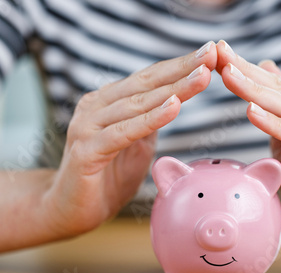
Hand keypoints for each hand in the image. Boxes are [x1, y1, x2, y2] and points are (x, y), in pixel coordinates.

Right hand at [42, 41, 216, 236]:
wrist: (68, 211)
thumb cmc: (105, 178)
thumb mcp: (136, 146)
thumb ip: (149, 123)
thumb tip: (173, 101)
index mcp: (108, 102)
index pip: (149, 79)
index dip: (180, 66)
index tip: (211, 53)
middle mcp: (96, 107)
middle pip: (145, 83)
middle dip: (182, 68)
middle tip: (211, 53)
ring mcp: (87, 127)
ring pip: (137, 104)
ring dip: (173, 89)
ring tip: (202, 75)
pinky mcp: (86, 151)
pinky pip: (123, 133)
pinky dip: (150, 119)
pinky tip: (173, 107)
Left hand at [215, 40, 280, 250]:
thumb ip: (276, 113)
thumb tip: (265, 71)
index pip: (276, 83)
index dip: (246, 68)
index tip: (216, 52)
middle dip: (246, 72)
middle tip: (217, 54)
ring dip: (257, 92)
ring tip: (229, 77)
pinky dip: (278, 125)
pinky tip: (253, 114)